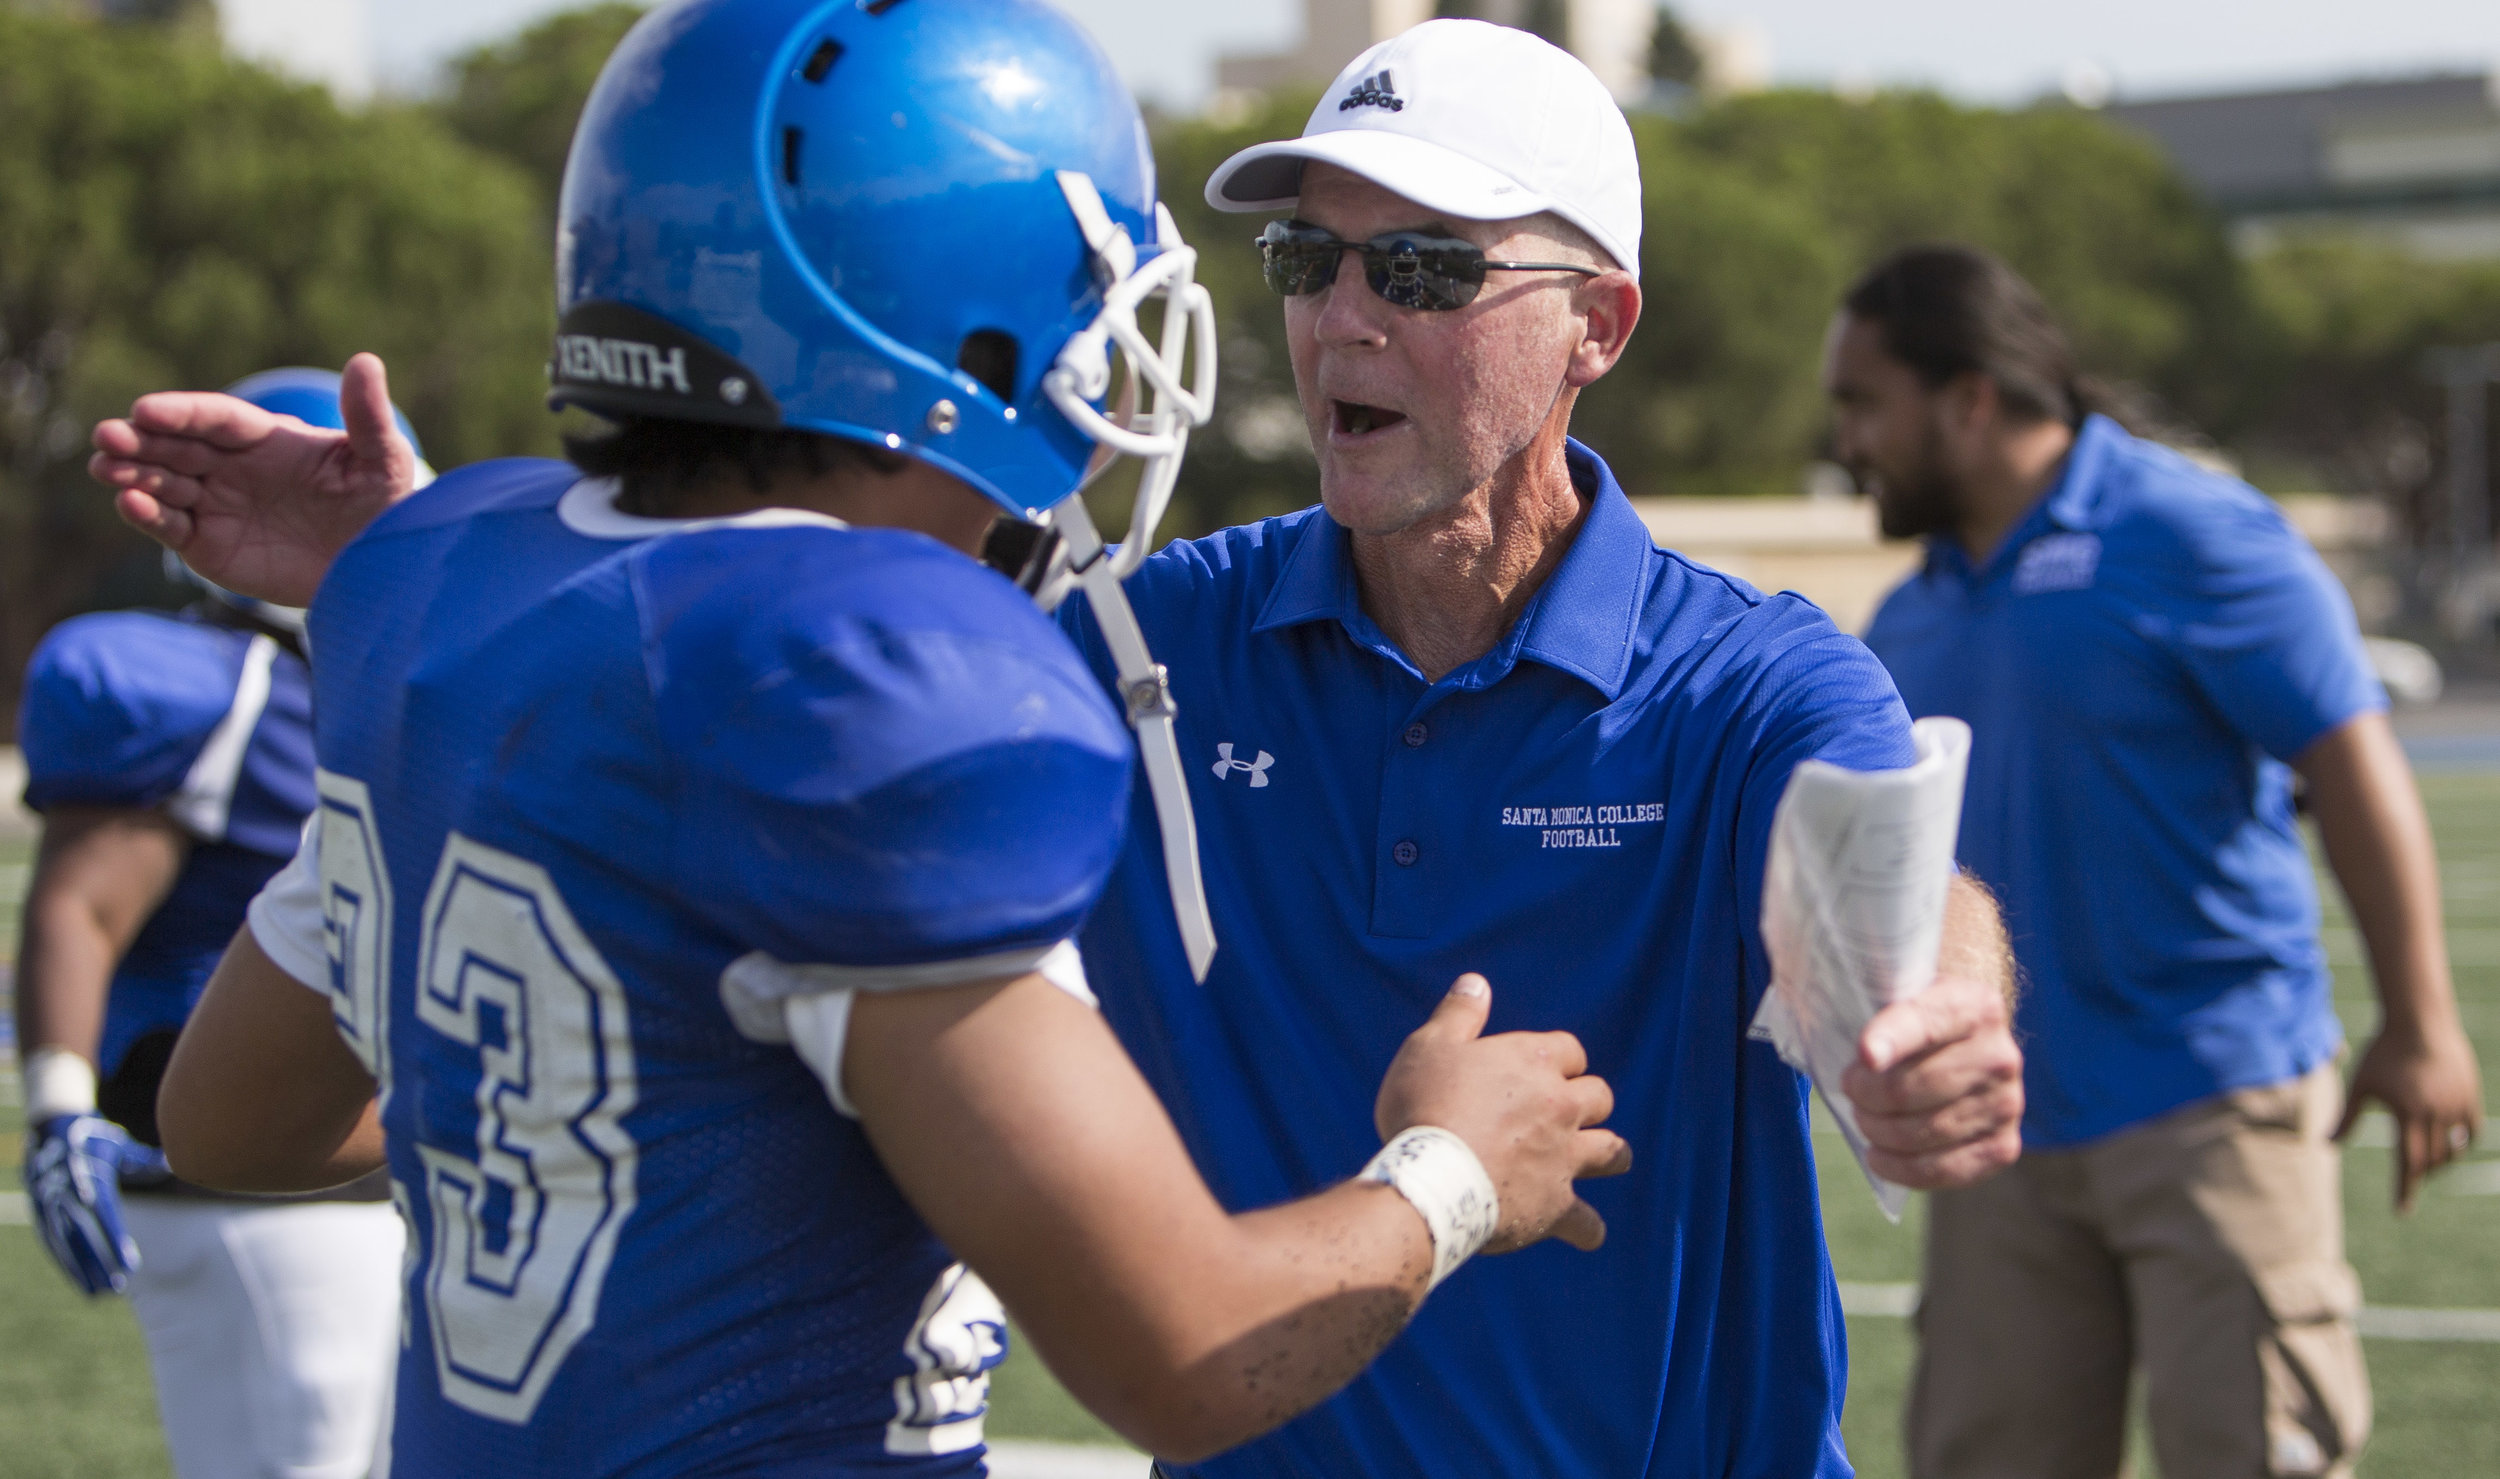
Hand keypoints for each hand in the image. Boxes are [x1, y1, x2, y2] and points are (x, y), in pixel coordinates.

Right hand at [23, 1114, 164, 1296]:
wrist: (49, 1126)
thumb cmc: (93, 1137)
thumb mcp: (117, 1143)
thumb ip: (141, 1159)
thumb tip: (169, 1163)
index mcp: (88, 1177)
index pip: (105, 1216)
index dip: (116, 1241)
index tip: (129, 1264)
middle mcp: (66, 1193)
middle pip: (84, 1235)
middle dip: (98, 1263)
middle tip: (117, 1287)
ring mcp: (49, 1204)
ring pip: (64, 1243)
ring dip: (80, 1270)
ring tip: (98, 1294)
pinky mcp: (39, 1211)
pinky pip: (51, 1240)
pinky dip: (63, 1261)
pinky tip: (77, 1279)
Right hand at [88, 352, 420, 607]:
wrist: (375, 568)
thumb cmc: (382, 507)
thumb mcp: (382, 461)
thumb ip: (368, 417)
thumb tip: (366, 361)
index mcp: (267, 439)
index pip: (215, 418)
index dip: (181, 412)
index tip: (146, 409)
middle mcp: (233, 467)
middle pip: (177, 445)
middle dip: (140, 439)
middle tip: (107, 435)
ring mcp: (216, 504)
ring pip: (164, 482)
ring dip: (132, 473)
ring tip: (105, 467)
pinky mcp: (207, 544)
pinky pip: (170, 526)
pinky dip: (147, 516)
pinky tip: (129, 503)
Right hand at [1374, 974, 1631, 1254]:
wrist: (1431, 1178)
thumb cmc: (1424, 1106)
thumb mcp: (1430, 1046)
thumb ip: (1459, 1013)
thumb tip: (1476, 982)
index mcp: (1534, 1062)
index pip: (1570, 1050)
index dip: (1558, 1059)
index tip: (1540, 1070)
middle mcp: (1560, 1106)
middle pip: (1598, 1096)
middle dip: (1587, 1101)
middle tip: (1567, 1112)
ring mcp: (1564, 1157)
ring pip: (1611, 1151)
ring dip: (1609, 1153)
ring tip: (1604, 1157)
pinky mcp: (1556, 1205)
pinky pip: (1587, 1222)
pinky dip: (1587, 1228)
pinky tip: (1586, 1232)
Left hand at [1842, 975, 2023, 1189]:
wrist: (1966, 1043)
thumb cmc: (1919, 1021)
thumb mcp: (1902, 996)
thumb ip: (1880, 1014)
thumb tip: (1869, 1056)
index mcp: (1975, 1006)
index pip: (1925, 1023)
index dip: (1892, 1040)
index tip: (1866, 1055)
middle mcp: (2000, 1056)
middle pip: (1912, 1088)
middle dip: (1865, 1095)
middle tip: (1851, 1089)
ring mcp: (2007, 1105)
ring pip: (1921, 1133)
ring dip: (1877, 1130)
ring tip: (1865, 1117)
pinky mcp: (2003, 1147)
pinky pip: (1942, 1170)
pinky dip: (1899, 1168)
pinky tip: (1878, 1155)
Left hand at [2334, 1018, 2484, 1212]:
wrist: (2419, 1020)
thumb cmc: (2383, 1051)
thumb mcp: (2362, 1085)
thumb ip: (2347, 1118)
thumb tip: (2324, 1145)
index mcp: (2407, 1114)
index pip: (2407, 1164)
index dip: (2404, 1190)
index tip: (2401, 1211)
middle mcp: (2436, 1114)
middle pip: (2432, 1161)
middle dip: (2419, 1175)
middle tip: (2409, 1181)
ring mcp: (2457, 1105)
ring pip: (2453, 1149)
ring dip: (2440, 1161)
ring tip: (2426, 1163)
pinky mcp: (2471, 1096)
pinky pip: (2472, 1131)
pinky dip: (2462, 1142)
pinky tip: (2450, 1145)